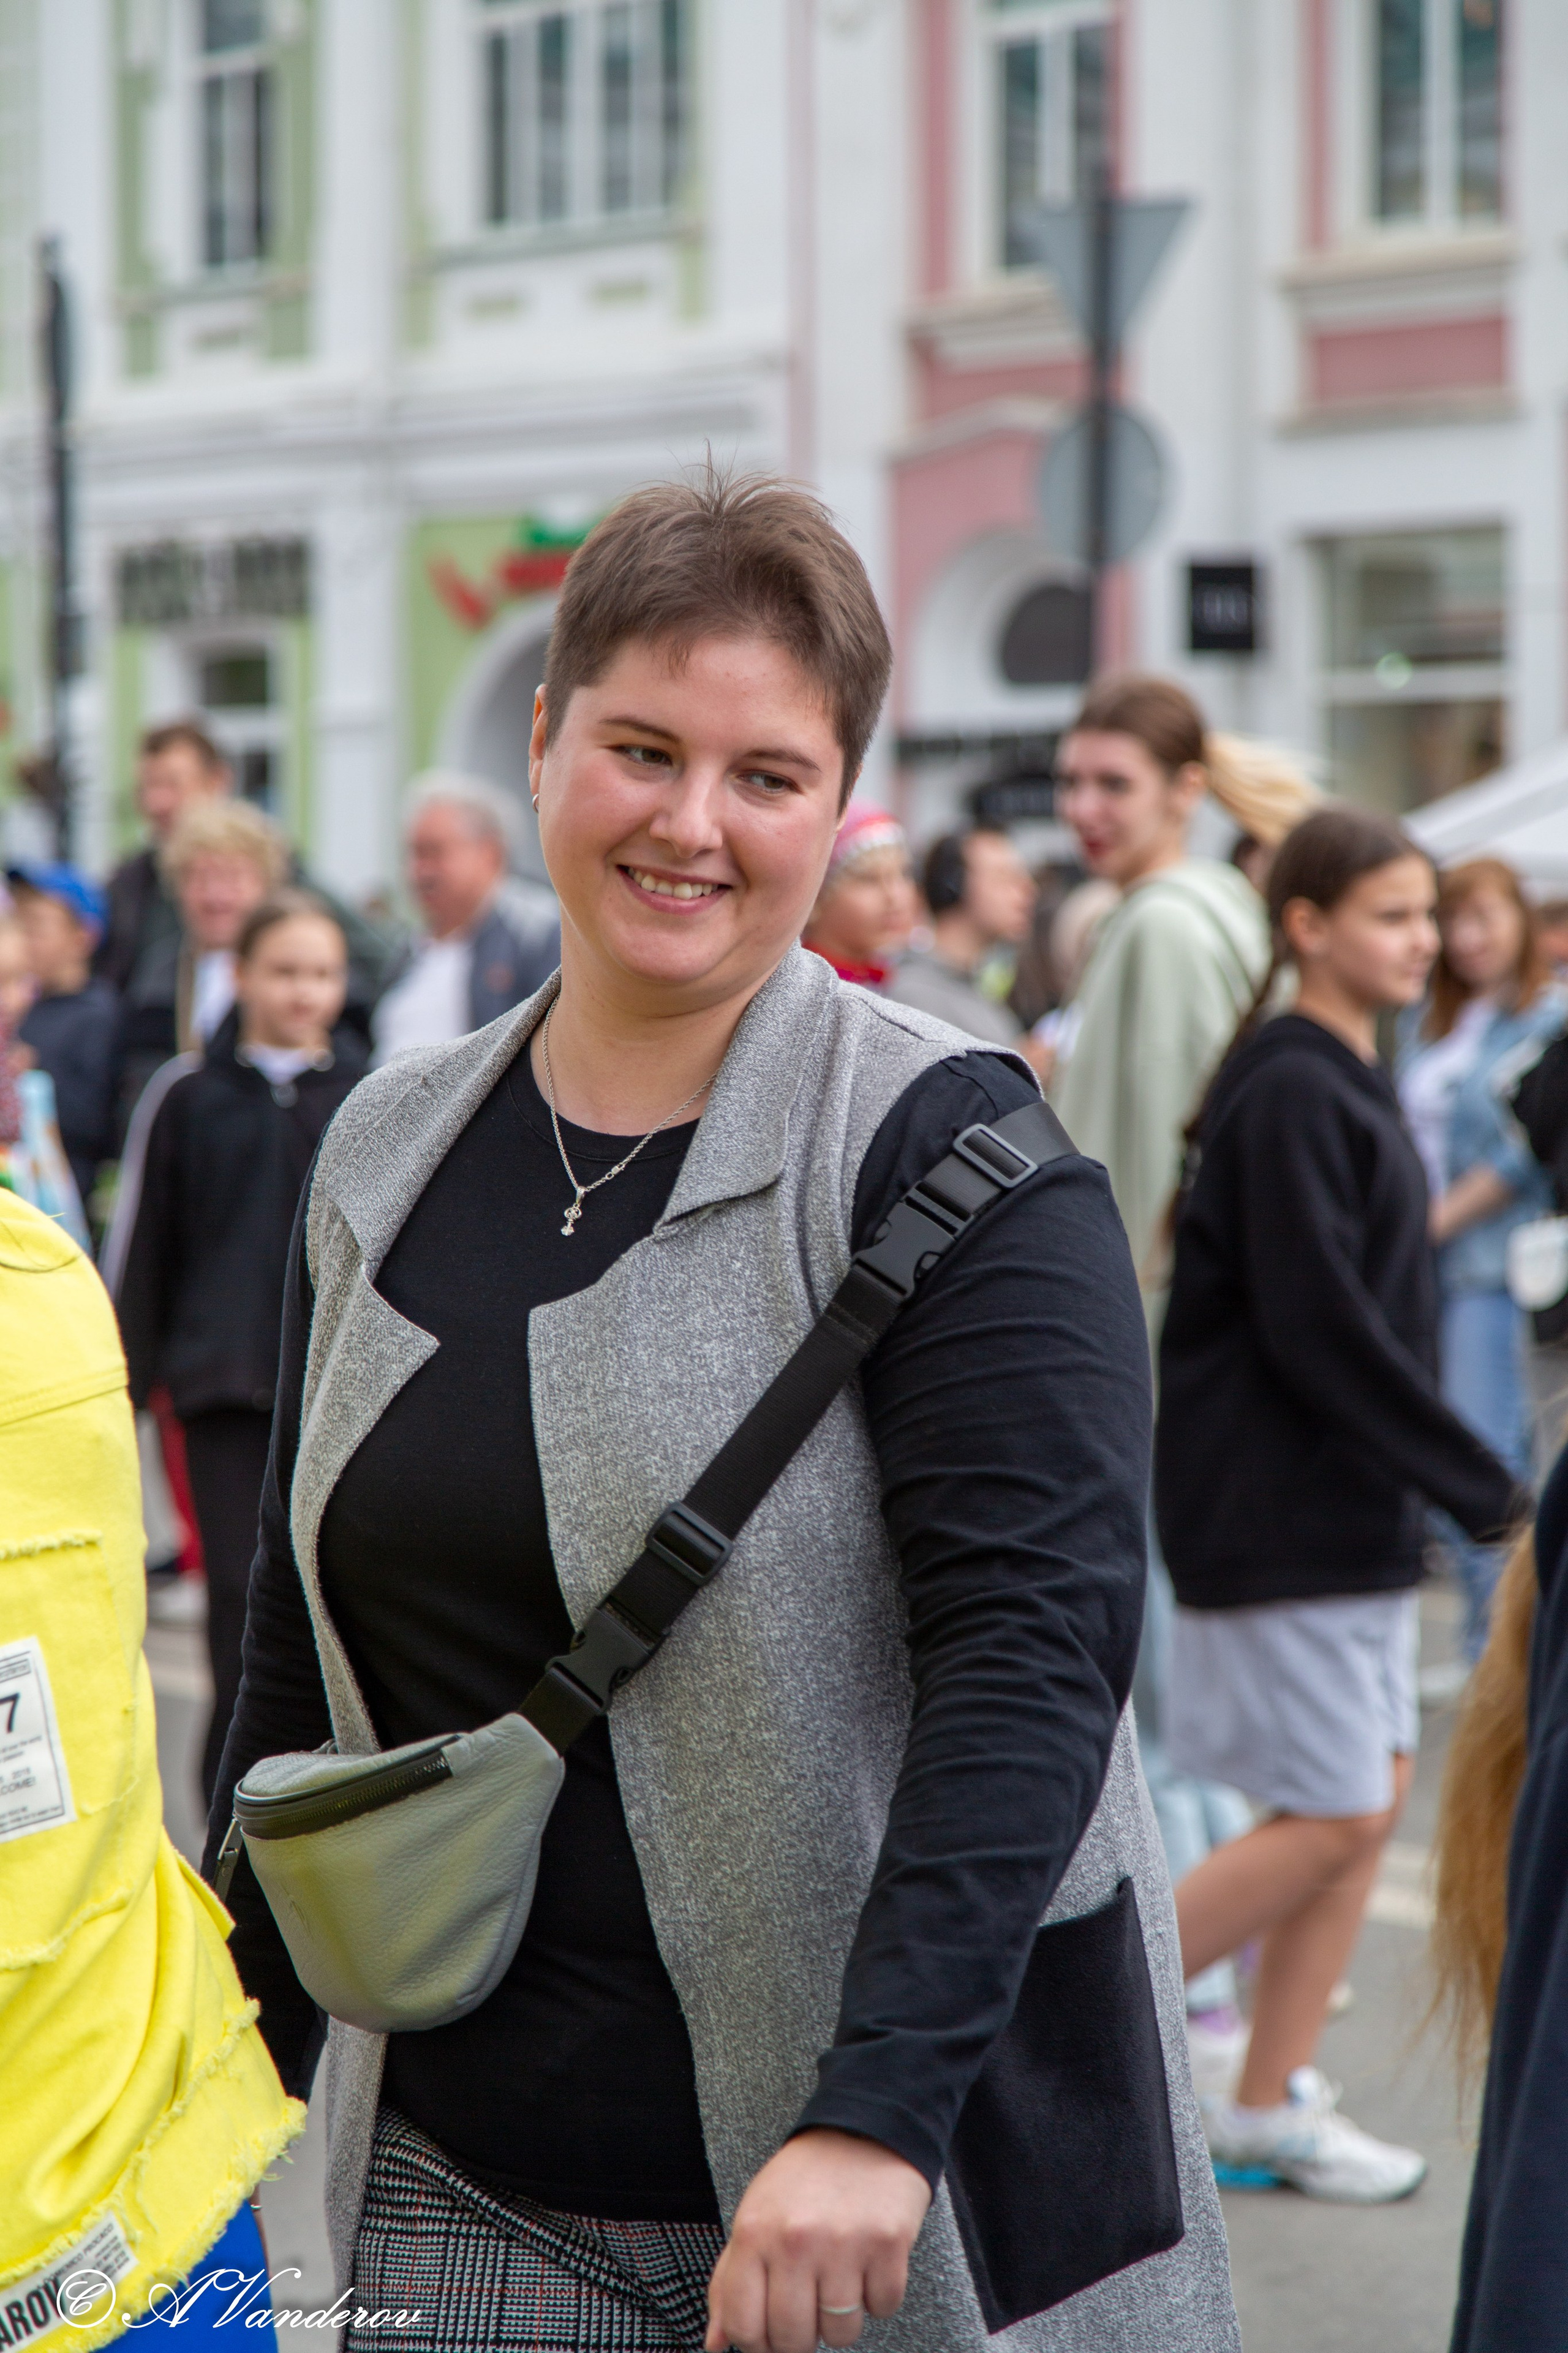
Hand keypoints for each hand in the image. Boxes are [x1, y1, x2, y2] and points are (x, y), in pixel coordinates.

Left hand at [705, 2128, 930, 2352]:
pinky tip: (868, 2263)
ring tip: (840, 2279)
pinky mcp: (887, 2243)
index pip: (743, 2327)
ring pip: (841, 2333)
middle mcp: (795, 2240)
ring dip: (842, 2318)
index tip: (771, 2335)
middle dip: (802, 2337)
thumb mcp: (755, 2218)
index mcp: (754, 2234)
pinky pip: (883, 2307)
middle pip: (793, 2340)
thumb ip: (729, 2282)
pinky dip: (879, 2296)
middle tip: (809, 2308)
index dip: (758, 2345)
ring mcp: (843, 2243)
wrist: (864, 2130)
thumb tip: (716, 2344)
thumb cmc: (804, 2183)